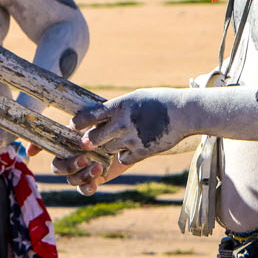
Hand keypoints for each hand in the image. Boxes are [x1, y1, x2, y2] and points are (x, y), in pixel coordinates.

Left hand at [53, 91, 183, 191]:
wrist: (184, 112)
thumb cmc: (159, 101)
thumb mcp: (135, 98)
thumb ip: (117, 107)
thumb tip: (99, 115)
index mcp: (120, 106)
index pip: (90, 116)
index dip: (79, 123)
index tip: (73, 126)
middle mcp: (123, 123)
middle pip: (93, 139)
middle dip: (89, 141)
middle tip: (88, 141)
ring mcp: (132, 138)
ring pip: (108, 149)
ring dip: (109, 147)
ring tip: (117, 141)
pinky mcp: (143, 151)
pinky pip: (123, 159)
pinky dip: (124, 156)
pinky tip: (130, 149)